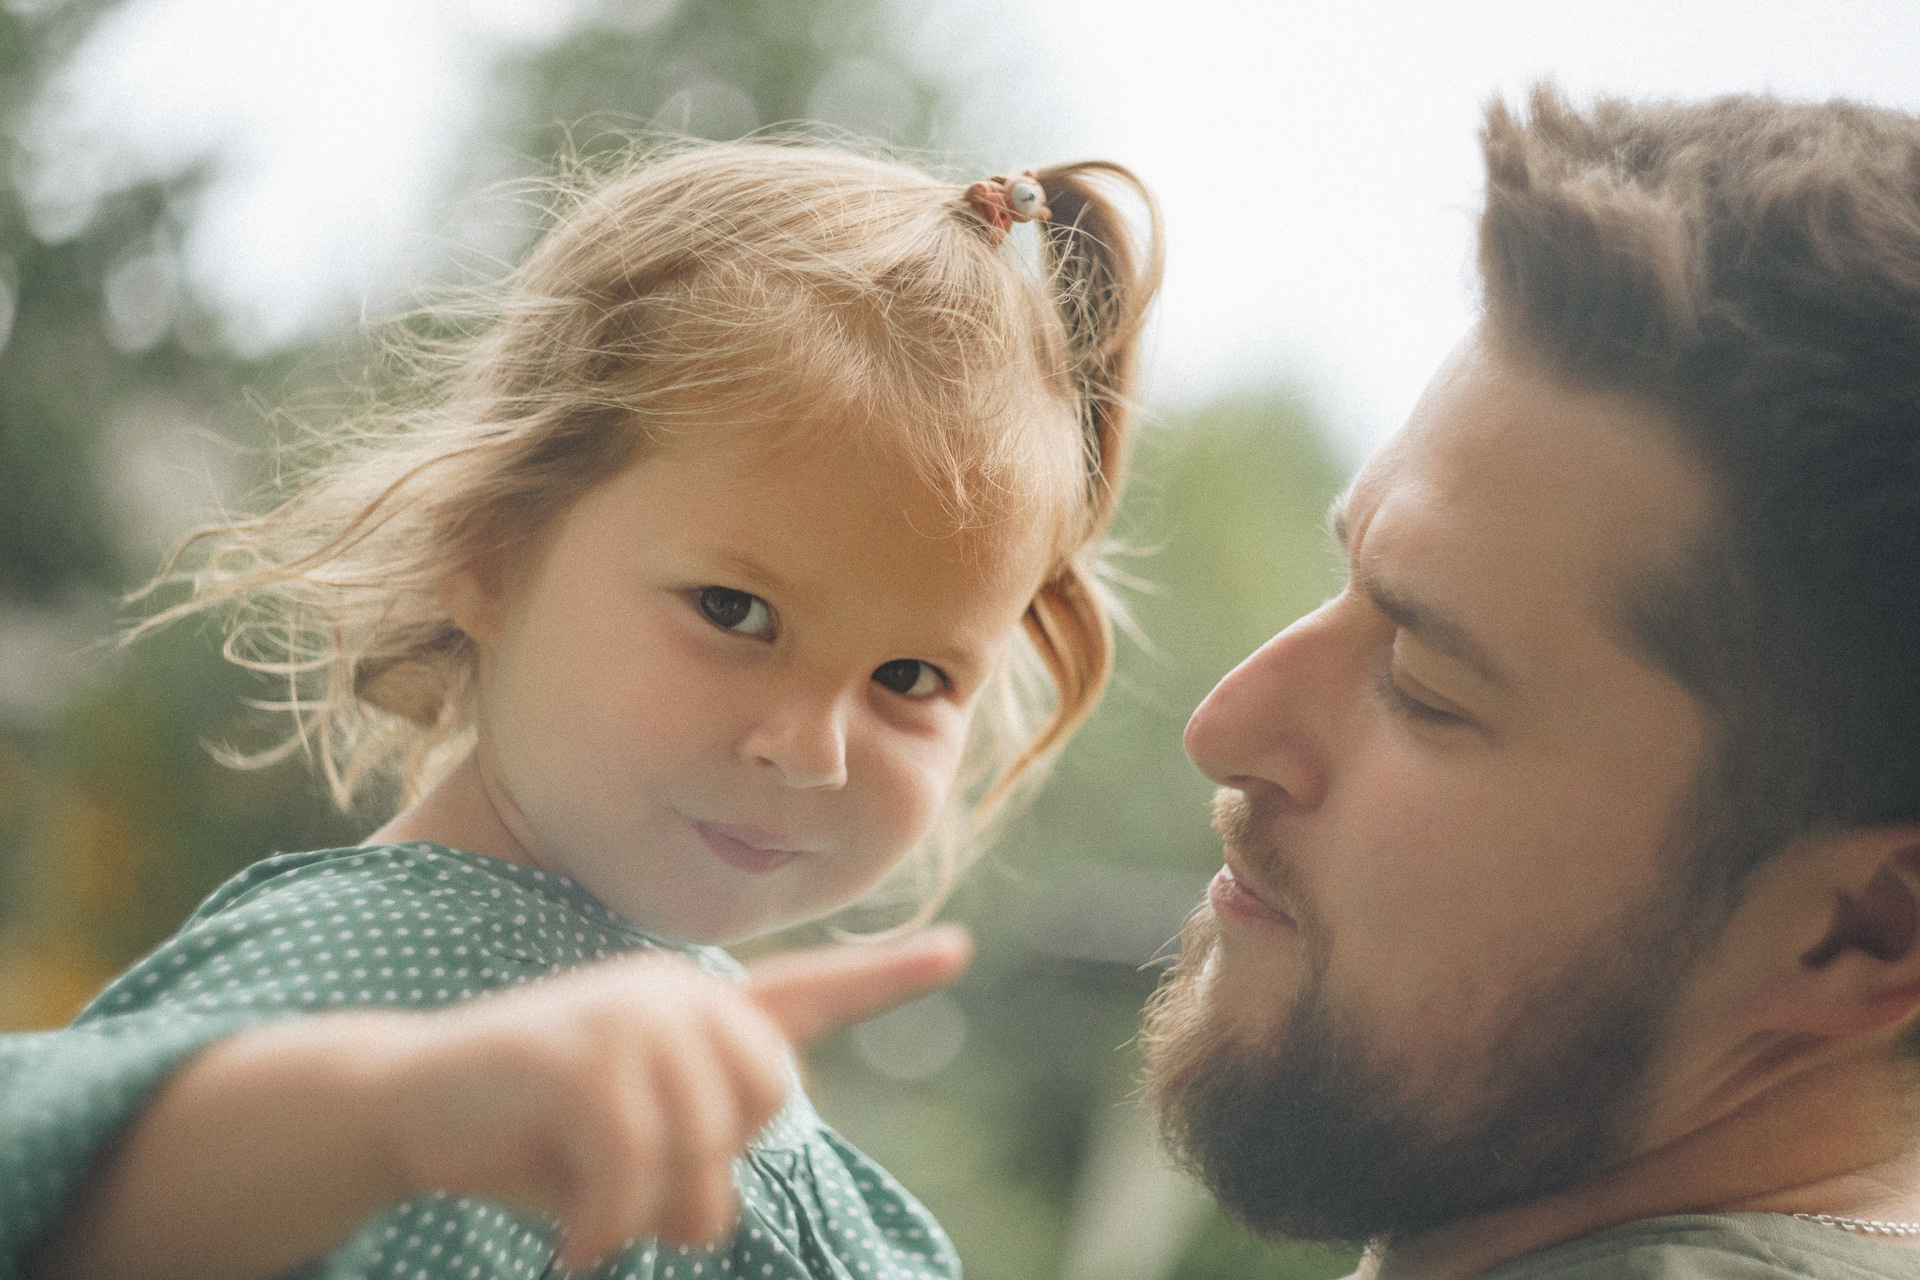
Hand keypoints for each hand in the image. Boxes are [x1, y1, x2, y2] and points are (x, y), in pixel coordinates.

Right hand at [368, 925, 972, 1269]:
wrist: (404, 1104)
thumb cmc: (528, 1134)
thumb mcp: (631, 1150)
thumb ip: (694, 1159)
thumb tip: (714, 1211)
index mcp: (694, 1007)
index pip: (808, 990)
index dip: (886, 977)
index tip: (958, 949)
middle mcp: (673, 991)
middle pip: (765, 1105)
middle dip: (708, 1177)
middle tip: (633, 1203)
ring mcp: (625, 1012)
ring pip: (703, 1149)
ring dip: (650, 1214)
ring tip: (594, 1222)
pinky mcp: (574, 1052)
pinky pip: (634, 1169)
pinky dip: (607, 1229)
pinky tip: (572, 1247)